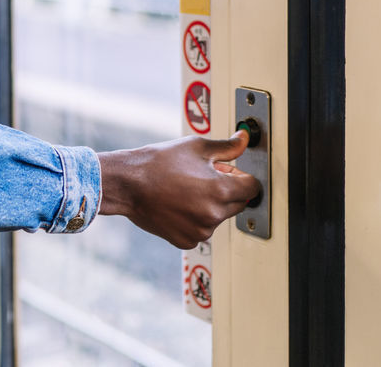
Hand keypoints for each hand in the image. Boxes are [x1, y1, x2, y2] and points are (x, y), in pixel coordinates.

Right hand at [97, 131, 260, 247]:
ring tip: (185, 190)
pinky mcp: (187, 241)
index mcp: (221, 190)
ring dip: (211, 205)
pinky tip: (178, 204)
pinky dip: (195, 219)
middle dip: (227, 190)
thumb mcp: (196, 147)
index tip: (230, 172)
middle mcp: (214, 215)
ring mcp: (200, 231)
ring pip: (219, 217)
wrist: (128, 184)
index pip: (252, 188)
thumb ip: (227, 147)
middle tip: (202, 177)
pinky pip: (201, 229)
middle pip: (238, 203)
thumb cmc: (158, 163)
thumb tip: (244, 139)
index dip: (242, 177)